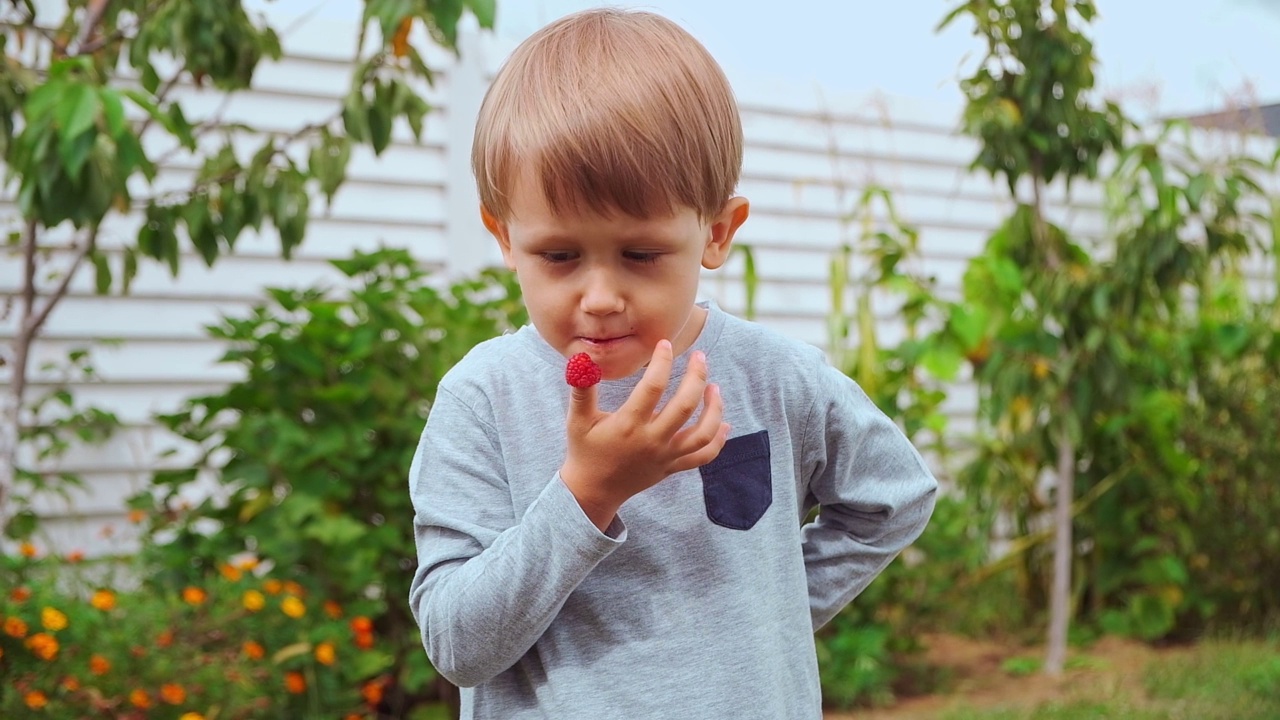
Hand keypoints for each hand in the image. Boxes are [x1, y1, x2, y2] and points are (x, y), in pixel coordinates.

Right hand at [560, 340, 730, 530]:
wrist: (593, 490)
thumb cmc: (585, 450)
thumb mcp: (577, 419)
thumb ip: (581, 390)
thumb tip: (581, 359)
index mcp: (628, 425)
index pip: (653, 387)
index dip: (662, 362)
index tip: (665, 344)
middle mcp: (651, 441)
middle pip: (685, 406)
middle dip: (697, 377)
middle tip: (699, 357)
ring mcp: (665, 456)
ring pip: (702, 433)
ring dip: (714, 408)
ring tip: (714, 387)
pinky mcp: (672, 467)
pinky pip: (703, 455)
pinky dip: (718, 440)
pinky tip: (725, 424)